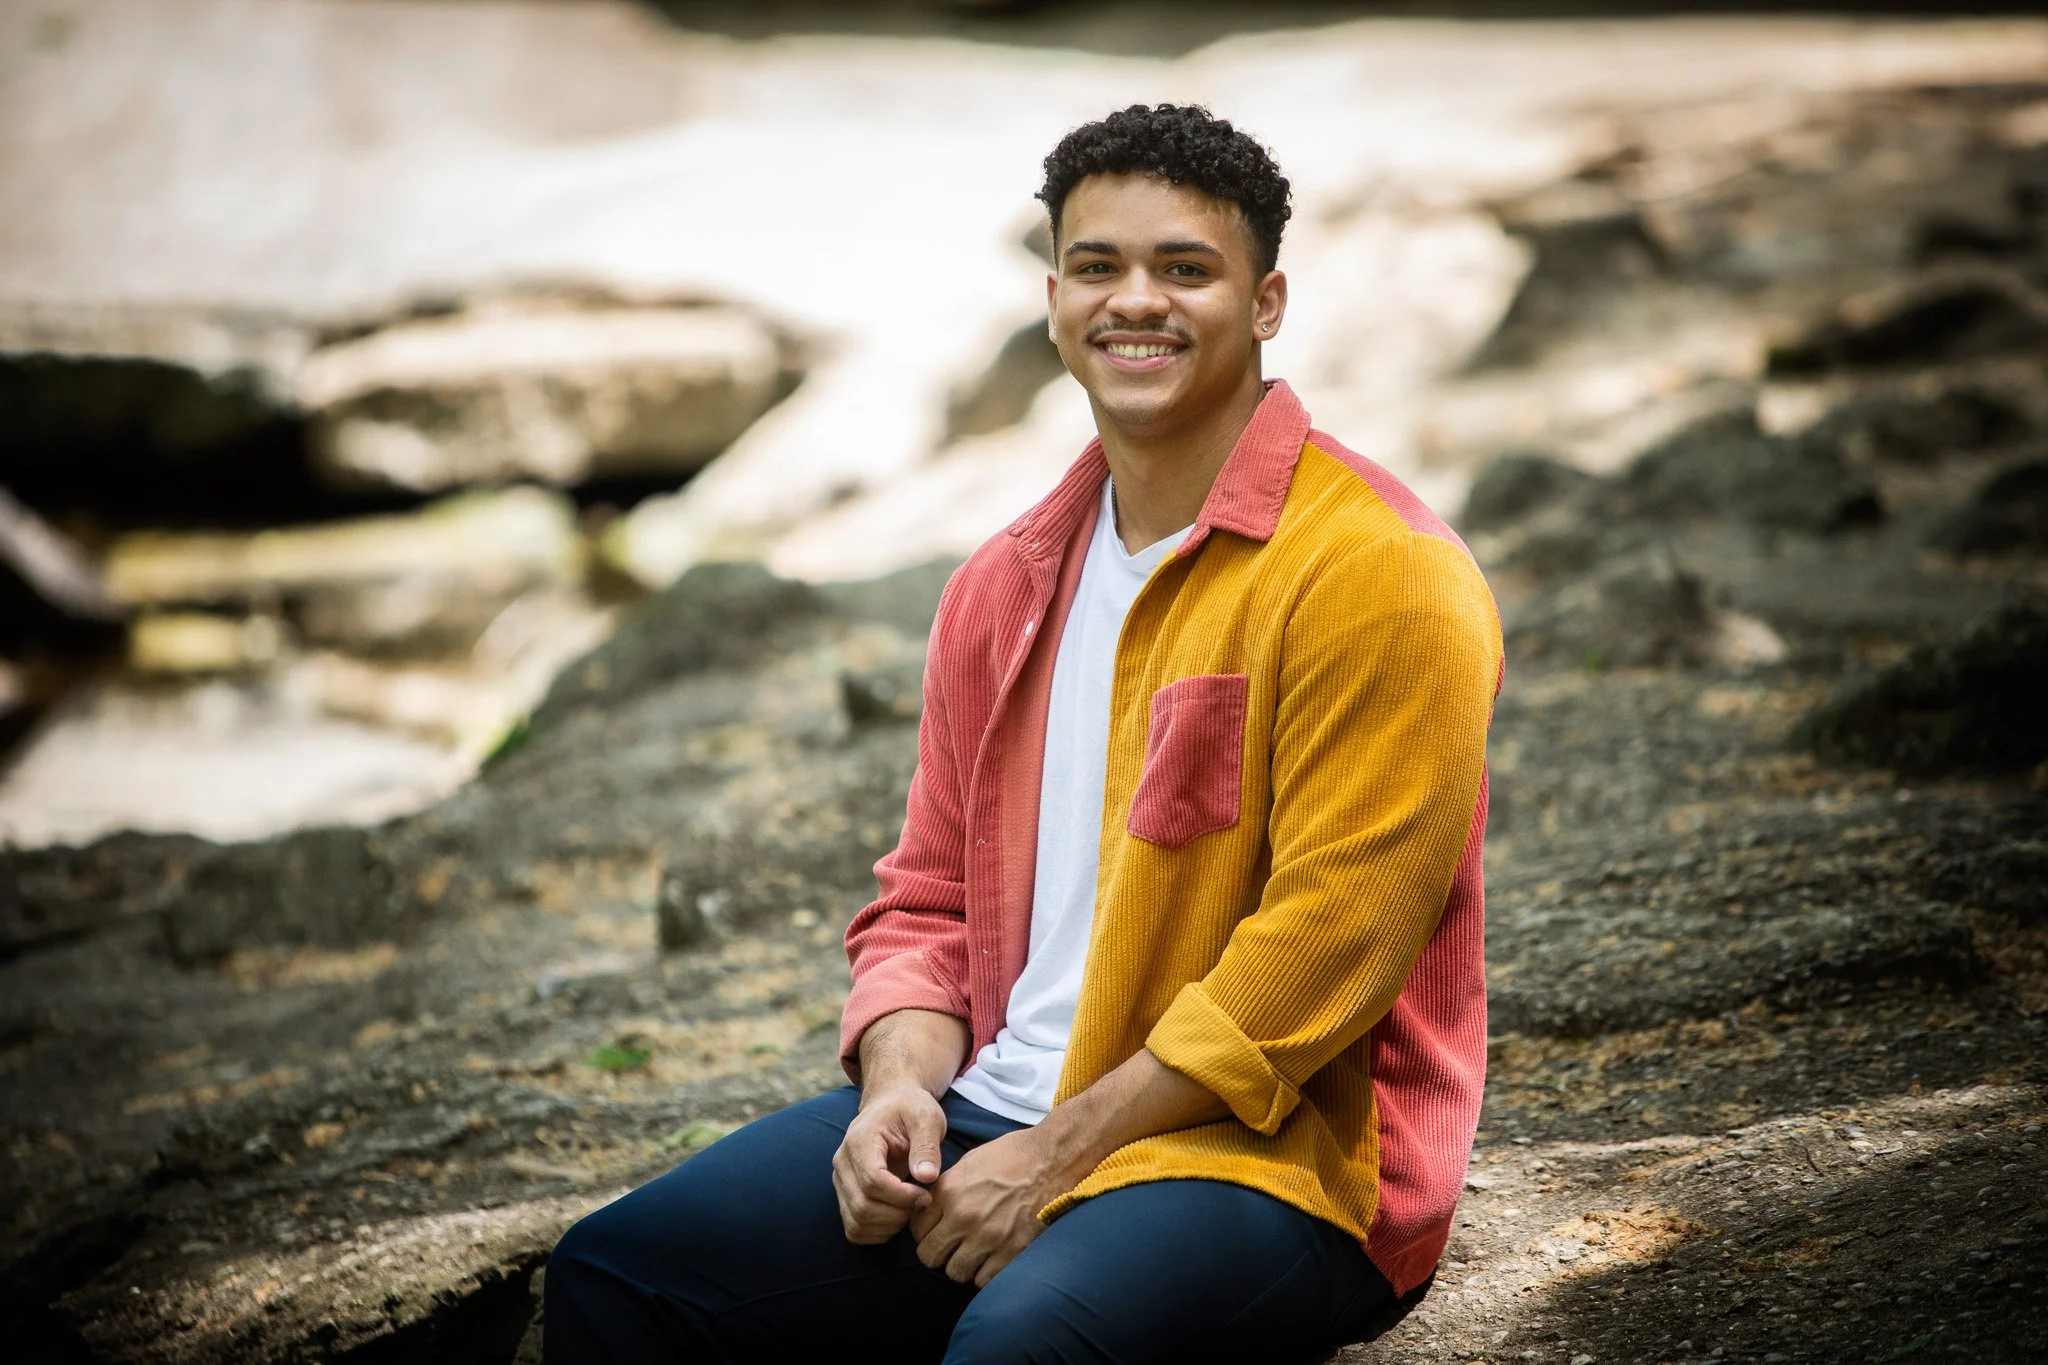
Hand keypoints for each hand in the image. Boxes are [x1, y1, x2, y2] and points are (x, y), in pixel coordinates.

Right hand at [832, 1083, 946, 1243]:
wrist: (891, 1105)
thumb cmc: (910, 1110)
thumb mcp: (927, 1118)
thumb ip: (927, 1145)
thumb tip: (926, 1176)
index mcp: (860, 1140)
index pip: (873, 1181)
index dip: (902, 1196)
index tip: (926, 1194)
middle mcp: (842, 1162)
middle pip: (862, 1207)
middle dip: (898, 1214)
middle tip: (922, 1202)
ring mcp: (840, 1180)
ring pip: (856, 1222)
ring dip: (889, 1226)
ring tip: (911, 1209)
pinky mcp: (844, 1194)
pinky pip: (854, 1228)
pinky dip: (877, 1232)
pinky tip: (898, 1216)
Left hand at [909, 1127, 1068, 1286]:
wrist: (1053, 1160)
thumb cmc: (1013, 1155)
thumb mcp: (971, 1162)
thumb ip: (947, 1188)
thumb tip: (932, 1207)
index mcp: (949, 1191)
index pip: (916, 1229)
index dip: (924, 1231)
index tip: (936, 1230)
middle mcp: (963, 1217)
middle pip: (930, 1256)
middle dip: (938, 1253)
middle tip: (951, 1246)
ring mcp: (987, 1237)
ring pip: (955, 1272)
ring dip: (961, 1265)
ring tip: (973, 1253)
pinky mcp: (1010, 1251)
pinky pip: (983, 1279)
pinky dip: (984, 1272)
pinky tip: (991, 1258)